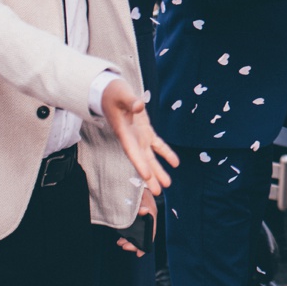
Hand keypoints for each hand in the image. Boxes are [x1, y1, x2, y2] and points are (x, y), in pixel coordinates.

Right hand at [100, 78, 178, 195]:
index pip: (132, 151)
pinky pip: (157, 145)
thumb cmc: (113, 93)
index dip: (139, 164)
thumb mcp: (121, 94)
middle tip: (158, 193)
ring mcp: (139, 136)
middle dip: (150, 176)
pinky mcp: (145, 131)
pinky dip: (166, 153)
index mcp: (123, 132)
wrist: (111, 92)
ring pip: (150, 157)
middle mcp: (131, 138)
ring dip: (158, 170)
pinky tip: (175, 163)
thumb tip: (140, 106)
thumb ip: (131, 101)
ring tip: (167, 184)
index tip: (147, 177)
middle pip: (141, 160)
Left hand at [117, 190, 156, 256]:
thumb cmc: (135, 186)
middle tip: (124, 246)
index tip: (139, 253)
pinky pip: (133, 227)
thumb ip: (140, 204)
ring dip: (130, 239)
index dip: (147, 241)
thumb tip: (146, 211)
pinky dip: (128, 234)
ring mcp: (142, 214)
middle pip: (145, 232)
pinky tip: (121, 238)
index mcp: (151, 209)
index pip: (151, 229)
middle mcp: (148, 213)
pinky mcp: (135, 214)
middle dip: (135, 243)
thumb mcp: (138, 194)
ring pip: (139, 231)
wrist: (130, 179)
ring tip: (121, 243)